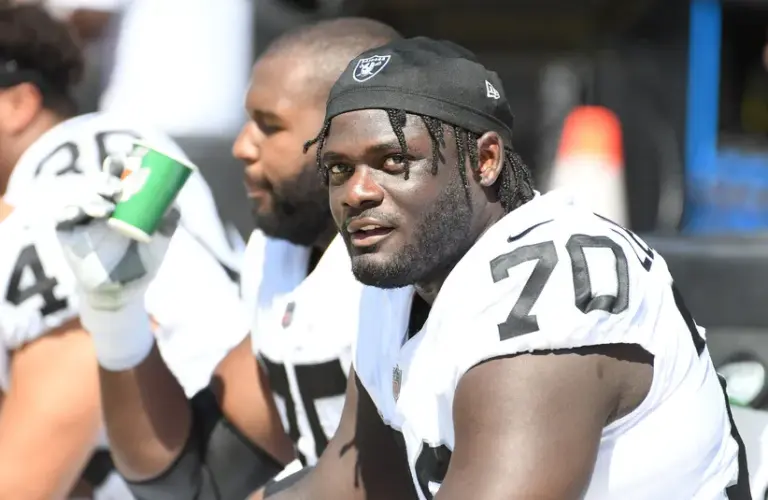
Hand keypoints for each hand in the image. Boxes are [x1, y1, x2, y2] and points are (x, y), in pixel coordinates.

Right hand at [54, 157, 179, 311]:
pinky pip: (64, 218)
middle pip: (99, 183)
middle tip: (118, 187)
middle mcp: (101, 205)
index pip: (117, 175)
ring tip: (108, 209)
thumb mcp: (160, 240)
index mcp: (122, 202)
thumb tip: (175, 204)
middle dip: (107, 179)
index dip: (118, 163)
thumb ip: (168, 221)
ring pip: (83, 199)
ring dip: (94, 199)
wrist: (126, 290)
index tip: (127, 157)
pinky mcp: (68, 233)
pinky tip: (80, 213)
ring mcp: (83, 219)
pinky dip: (71, 212)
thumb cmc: (143, 260)